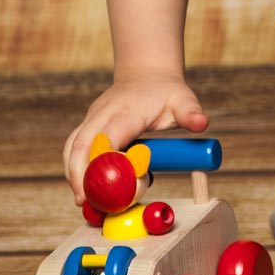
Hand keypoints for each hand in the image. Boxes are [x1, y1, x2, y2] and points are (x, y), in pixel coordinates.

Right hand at [62, 72, 207, 204]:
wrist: (148, 74)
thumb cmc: (166, 91)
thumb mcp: (184, 101)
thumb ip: (191, 114)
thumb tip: (201, 124)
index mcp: (127, 112)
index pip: (109, 136)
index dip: (102, 160)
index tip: (103, 185)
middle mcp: (104, 113)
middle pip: (82, 143)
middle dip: (79, 172)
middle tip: (83, 201)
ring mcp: (93, 117)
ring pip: (73, 144)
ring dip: (72, 171)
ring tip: (80, 199)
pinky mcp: (89, 123)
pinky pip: (75, 144)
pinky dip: (74, 164)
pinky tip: (81, 184)